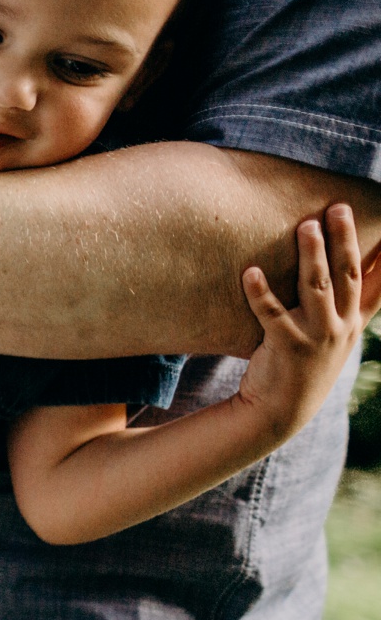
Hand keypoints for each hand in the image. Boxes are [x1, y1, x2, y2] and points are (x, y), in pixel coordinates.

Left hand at [234, 204, 380, 440]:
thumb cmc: (305, 364)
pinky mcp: (286, 346)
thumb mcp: (335, 336)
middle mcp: (341, 328)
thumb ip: (347, 305)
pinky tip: (250, 272)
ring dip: (312, 254)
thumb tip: (349, 269)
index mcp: (354, 322)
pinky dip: (260, 291)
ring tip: (306, 226)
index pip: (378, 284)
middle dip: (344, 239)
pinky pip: (272, 314)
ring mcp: (316, 337)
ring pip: (316, 288)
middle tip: (338, 208)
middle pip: (347, 275)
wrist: (280, 411)